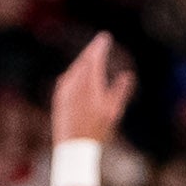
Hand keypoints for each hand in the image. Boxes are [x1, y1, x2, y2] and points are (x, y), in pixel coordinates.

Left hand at [51, 33, 135, 148]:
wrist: (73, 148)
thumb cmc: (96, 131)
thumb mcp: (113, 111)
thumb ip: (120, 90)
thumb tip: (127, 75)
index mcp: (89, 83)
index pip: (94, 58)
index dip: (99, 46)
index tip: (105, 37)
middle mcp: (74, 84)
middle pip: (83, 61)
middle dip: (91, 51)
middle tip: (99, 43)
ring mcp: (64, 91)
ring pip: (74, 69)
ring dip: (83, 61)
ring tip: (90, 56)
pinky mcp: (58, 99)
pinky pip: (67, 78)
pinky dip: (75, 72)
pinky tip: (76, 73)